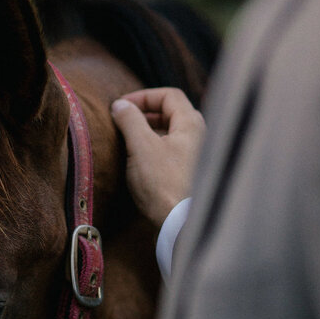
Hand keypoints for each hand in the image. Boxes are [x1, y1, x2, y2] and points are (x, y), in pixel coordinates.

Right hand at [110, 87, 205, 227]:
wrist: (181, 223)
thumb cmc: (164, 183)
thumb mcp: (141, 146)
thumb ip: (130, 121)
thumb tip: (120, 105)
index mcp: (191, 123)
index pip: (169, 95)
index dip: (143, 96)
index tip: (121, 107)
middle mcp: (199, 136)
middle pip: (171, 112)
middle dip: (144, 114)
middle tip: (122, 122)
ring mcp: (197, 155)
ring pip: (171, 133)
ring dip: (148, 132)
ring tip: (127, 141)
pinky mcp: (189, 173)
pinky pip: (171, 151)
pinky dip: (154, 148)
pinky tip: (139, 162)